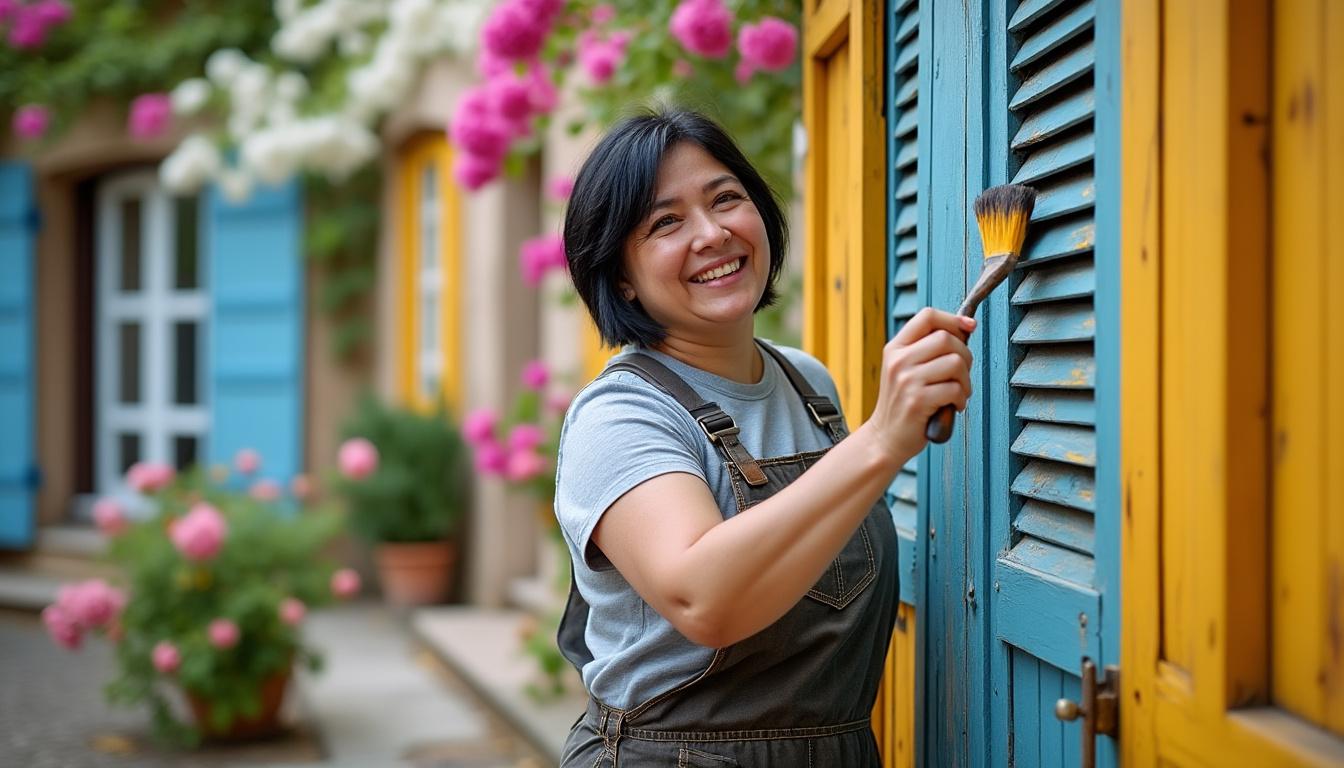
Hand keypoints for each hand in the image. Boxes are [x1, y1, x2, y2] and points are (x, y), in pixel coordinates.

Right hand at [867, 307, 974, 464]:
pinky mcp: (918, 401)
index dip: (953, 319)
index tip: (969, 328)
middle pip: (946, 338)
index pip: (927, 316)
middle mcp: (899, 361)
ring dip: (966, 381)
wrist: (885, 438)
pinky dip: (961, 399)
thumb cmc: (903, 403)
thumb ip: (927, 349)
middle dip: (965, 355)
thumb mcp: (905, 369)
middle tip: (961, 374)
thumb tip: (966, 327)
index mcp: (895, 348)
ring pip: (955, 363)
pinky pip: (955, 389)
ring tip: (958, 392)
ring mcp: (907, 380)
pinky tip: (953, 406)